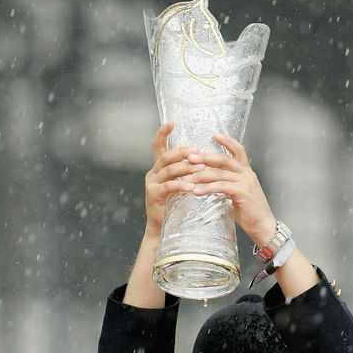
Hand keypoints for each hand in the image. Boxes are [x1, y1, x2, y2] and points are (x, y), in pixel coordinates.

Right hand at [144, 122, 204, 237]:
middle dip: (183, 152)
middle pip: (167, 156)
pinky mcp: (153, 195)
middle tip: (198, 151)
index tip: (171, 122)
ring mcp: (151, 184)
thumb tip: (201, 159)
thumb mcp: (180, 186)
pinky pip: (169, 187)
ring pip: (169, 170)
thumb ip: (185, 173)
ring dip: (187, 168)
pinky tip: (191, 187)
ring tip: (201, 169)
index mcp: (158, 168)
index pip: (158, 146)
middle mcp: (152, 173)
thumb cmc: (175, 207)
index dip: (163, 133)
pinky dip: (181, 185)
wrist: (163, 229)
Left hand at [185, 133, 276, 246]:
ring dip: (201, 175)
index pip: (238, 150)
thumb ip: (229, 185)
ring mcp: (245, 182)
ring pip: (219, 174)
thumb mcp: (239, 194)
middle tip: (190, 158)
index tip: (215, 135)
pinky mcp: (242, 192)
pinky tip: (196, 191)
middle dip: (205, 157)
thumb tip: (213, 182)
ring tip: (187, 177)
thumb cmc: (250, 213)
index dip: (227, 141)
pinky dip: (206, 188)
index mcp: (247, 171)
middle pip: (223, 159)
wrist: (263, 226)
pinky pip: (220, 187)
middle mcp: (247, 173)